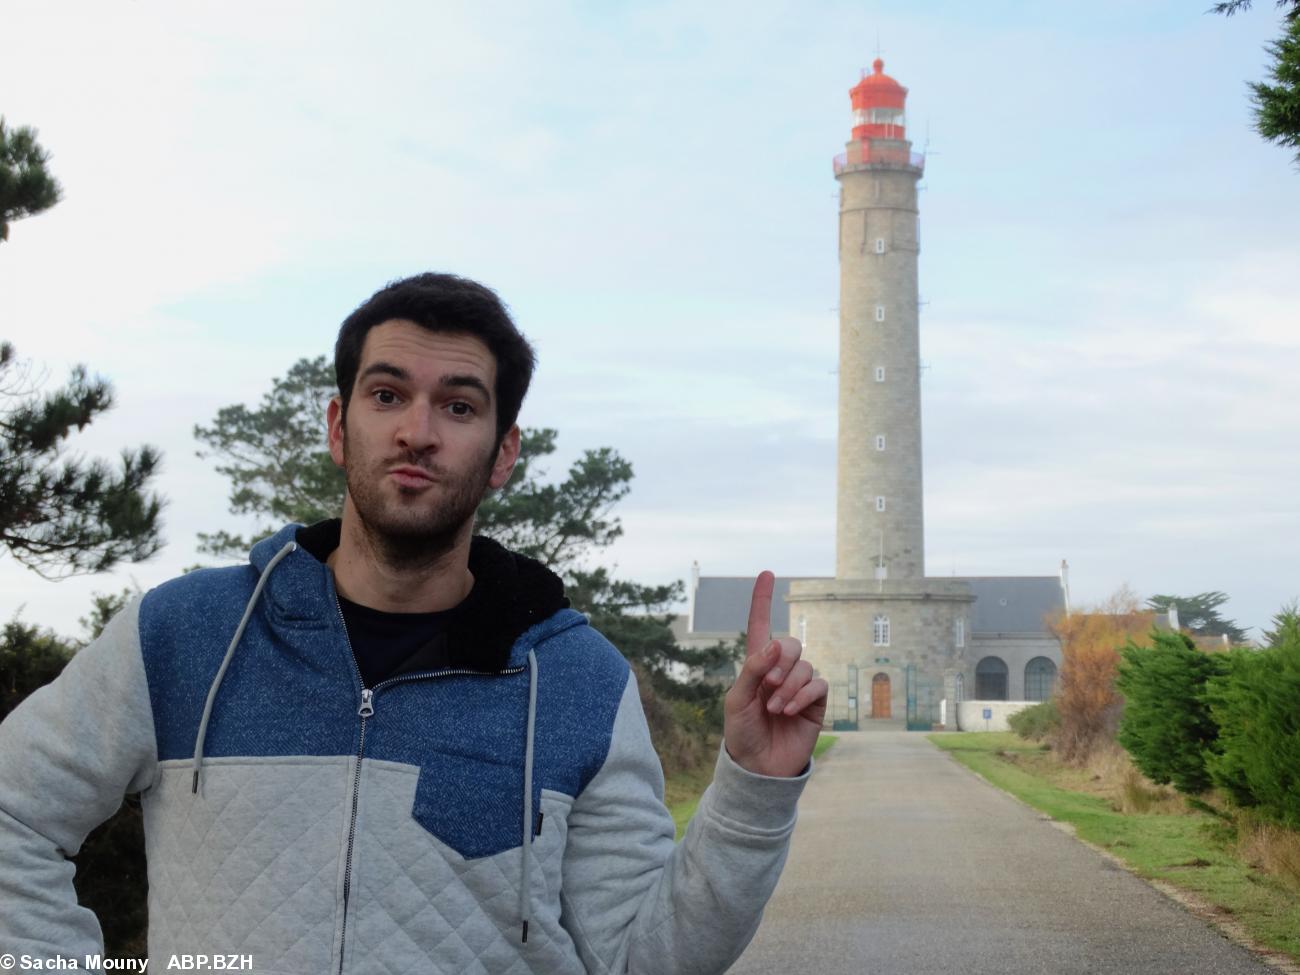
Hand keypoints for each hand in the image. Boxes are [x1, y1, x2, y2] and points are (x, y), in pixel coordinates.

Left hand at [723, 571, 828, 777]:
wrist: (758, 767)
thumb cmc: (742, 732)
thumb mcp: (737, 699)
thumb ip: (753, 669)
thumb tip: (775, 643)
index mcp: (756, 665)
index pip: (760, 626)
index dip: (761, 600)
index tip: (766, 573)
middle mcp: (780, 671)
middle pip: (789, 643)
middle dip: (780, 661)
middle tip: (768, 686)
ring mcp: (799, 686)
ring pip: (804, 665)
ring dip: (788, 685)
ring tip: (775, 710)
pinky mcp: (815, 703)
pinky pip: (817, 684)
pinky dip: (802, 695)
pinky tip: (789, 712)